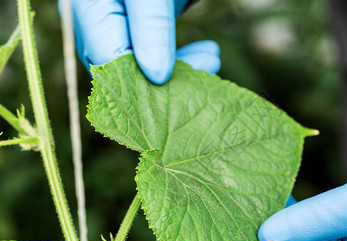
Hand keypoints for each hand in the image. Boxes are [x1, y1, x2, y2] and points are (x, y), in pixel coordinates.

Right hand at [65, 0, 220, 81]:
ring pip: (141, 68)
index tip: (176, 82)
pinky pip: (152, 58)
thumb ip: (152, 27)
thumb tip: (157, 76)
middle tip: (208, 66)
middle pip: (123, 69)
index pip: (106, 59)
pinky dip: (179, 60)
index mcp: (90, 8)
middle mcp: (96, 22)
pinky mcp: (136, 32)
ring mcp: (115, 28)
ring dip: (179, 69)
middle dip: (166, 77)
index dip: (140, 81)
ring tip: (212, 57)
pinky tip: (205, 52)